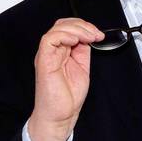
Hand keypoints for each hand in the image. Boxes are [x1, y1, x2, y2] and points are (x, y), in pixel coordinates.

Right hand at [28, 17, 103, 140]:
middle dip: (82, 25)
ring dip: (76, 29)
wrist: (60, 116)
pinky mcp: (44, 60)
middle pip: (62, 25)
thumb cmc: (67, 98)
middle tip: (95, 34)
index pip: (68, 29)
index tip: (98, 34)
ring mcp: (47, 55)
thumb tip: (89, 38)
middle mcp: (53, 51)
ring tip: (88, 38)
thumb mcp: (82, 68)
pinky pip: (49, 39)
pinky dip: (64, 35)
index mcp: (61, 52)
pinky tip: (75, 41)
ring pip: (57, 29)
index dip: (84, 27)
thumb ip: (83, 52)